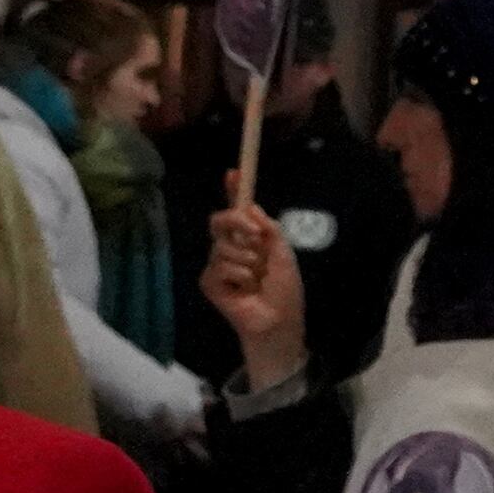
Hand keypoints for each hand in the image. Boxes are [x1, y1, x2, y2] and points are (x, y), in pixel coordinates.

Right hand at [200, 186, 306, 389]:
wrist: (279, 319)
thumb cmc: (284, 289)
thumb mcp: (283, 253)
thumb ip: (268, 229)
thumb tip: (250, 206)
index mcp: (250, 239)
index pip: (238, 211)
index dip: (234, 191)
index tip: (234, 173)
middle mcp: (230, 247)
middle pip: (220, 220)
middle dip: (237, 222)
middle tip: (256, 236)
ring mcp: (217, 264)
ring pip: (224, 246)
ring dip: (248, 262)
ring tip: (258, 279)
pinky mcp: (209, 282)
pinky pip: (220, 267)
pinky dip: (239, 277)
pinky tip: (245, 290)